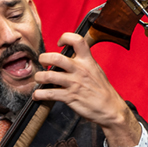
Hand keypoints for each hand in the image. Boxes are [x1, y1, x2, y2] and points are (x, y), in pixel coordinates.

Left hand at [33, 32, 143, 146]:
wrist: (110, 109)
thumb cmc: (102, 90)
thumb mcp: (95, 70)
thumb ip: (83, 62)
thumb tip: (68, 57)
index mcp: (87, 61)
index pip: (77, 40)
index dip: (65, 37)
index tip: (59, 43)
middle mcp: (80, 70)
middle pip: (56, 57)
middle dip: (43, 58)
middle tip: (42, 62)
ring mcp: (74, 83)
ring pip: (49, 76)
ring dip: (39, 77)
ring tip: (38, 79)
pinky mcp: (70, 97)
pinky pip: (49, 93)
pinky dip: (39, 94)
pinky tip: (37, 95)